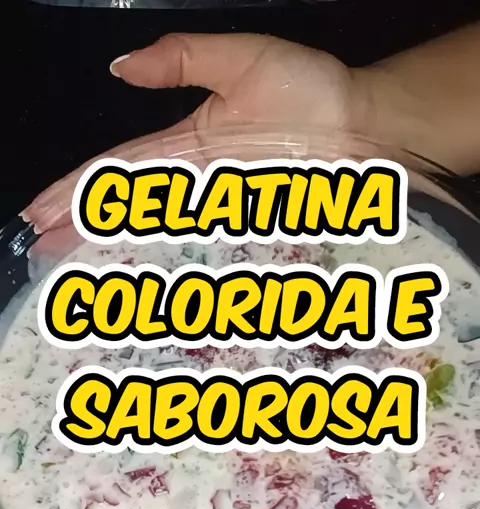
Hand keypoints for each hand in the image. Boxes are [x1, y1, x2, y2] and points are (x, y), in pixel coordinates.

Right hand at [23, 32, 370, 243]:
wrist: (366, 124)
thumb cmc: (310, 91)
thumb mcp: (241, 60)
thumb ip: (183, 59)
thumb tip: (121, 67)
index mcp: (188, 147)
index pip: (120, 170)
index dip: (78, 189)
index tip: (41, 212)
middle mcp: (198, 186)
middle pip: (129, 210)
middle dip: (81, 229)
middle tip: (42, 254)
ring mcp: (222, 214)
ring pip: (157, 238)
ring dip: (115, 256)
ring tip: (75, 276)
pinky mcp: (250, 234)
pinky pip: (202, 256)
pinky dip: (171, 274)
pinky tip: (144, 293)